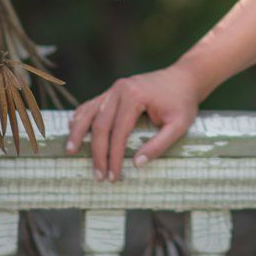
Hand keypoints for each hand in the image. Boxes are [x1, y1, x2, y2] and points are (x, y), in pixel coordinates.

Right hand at [64, 64, 201, 181]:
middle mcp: (120, 89)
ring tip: (70, 151)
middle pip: (100, 125)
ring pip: (90, 112)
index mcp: (134, 96)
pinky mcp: (114, 90)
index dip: (113, 157)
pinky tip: (72, 128)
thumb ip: (159, 145)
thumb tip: (137, 164)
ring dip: (78, 132)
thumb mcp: (179, 125)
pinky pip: (93, 104)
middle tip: (98, 175)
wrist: (185, 78)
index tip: (113, 176)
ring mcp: (115, 88)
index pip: (118, 133)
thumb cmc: (183, 103)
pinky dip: (81, 116)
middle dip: (98, 153)